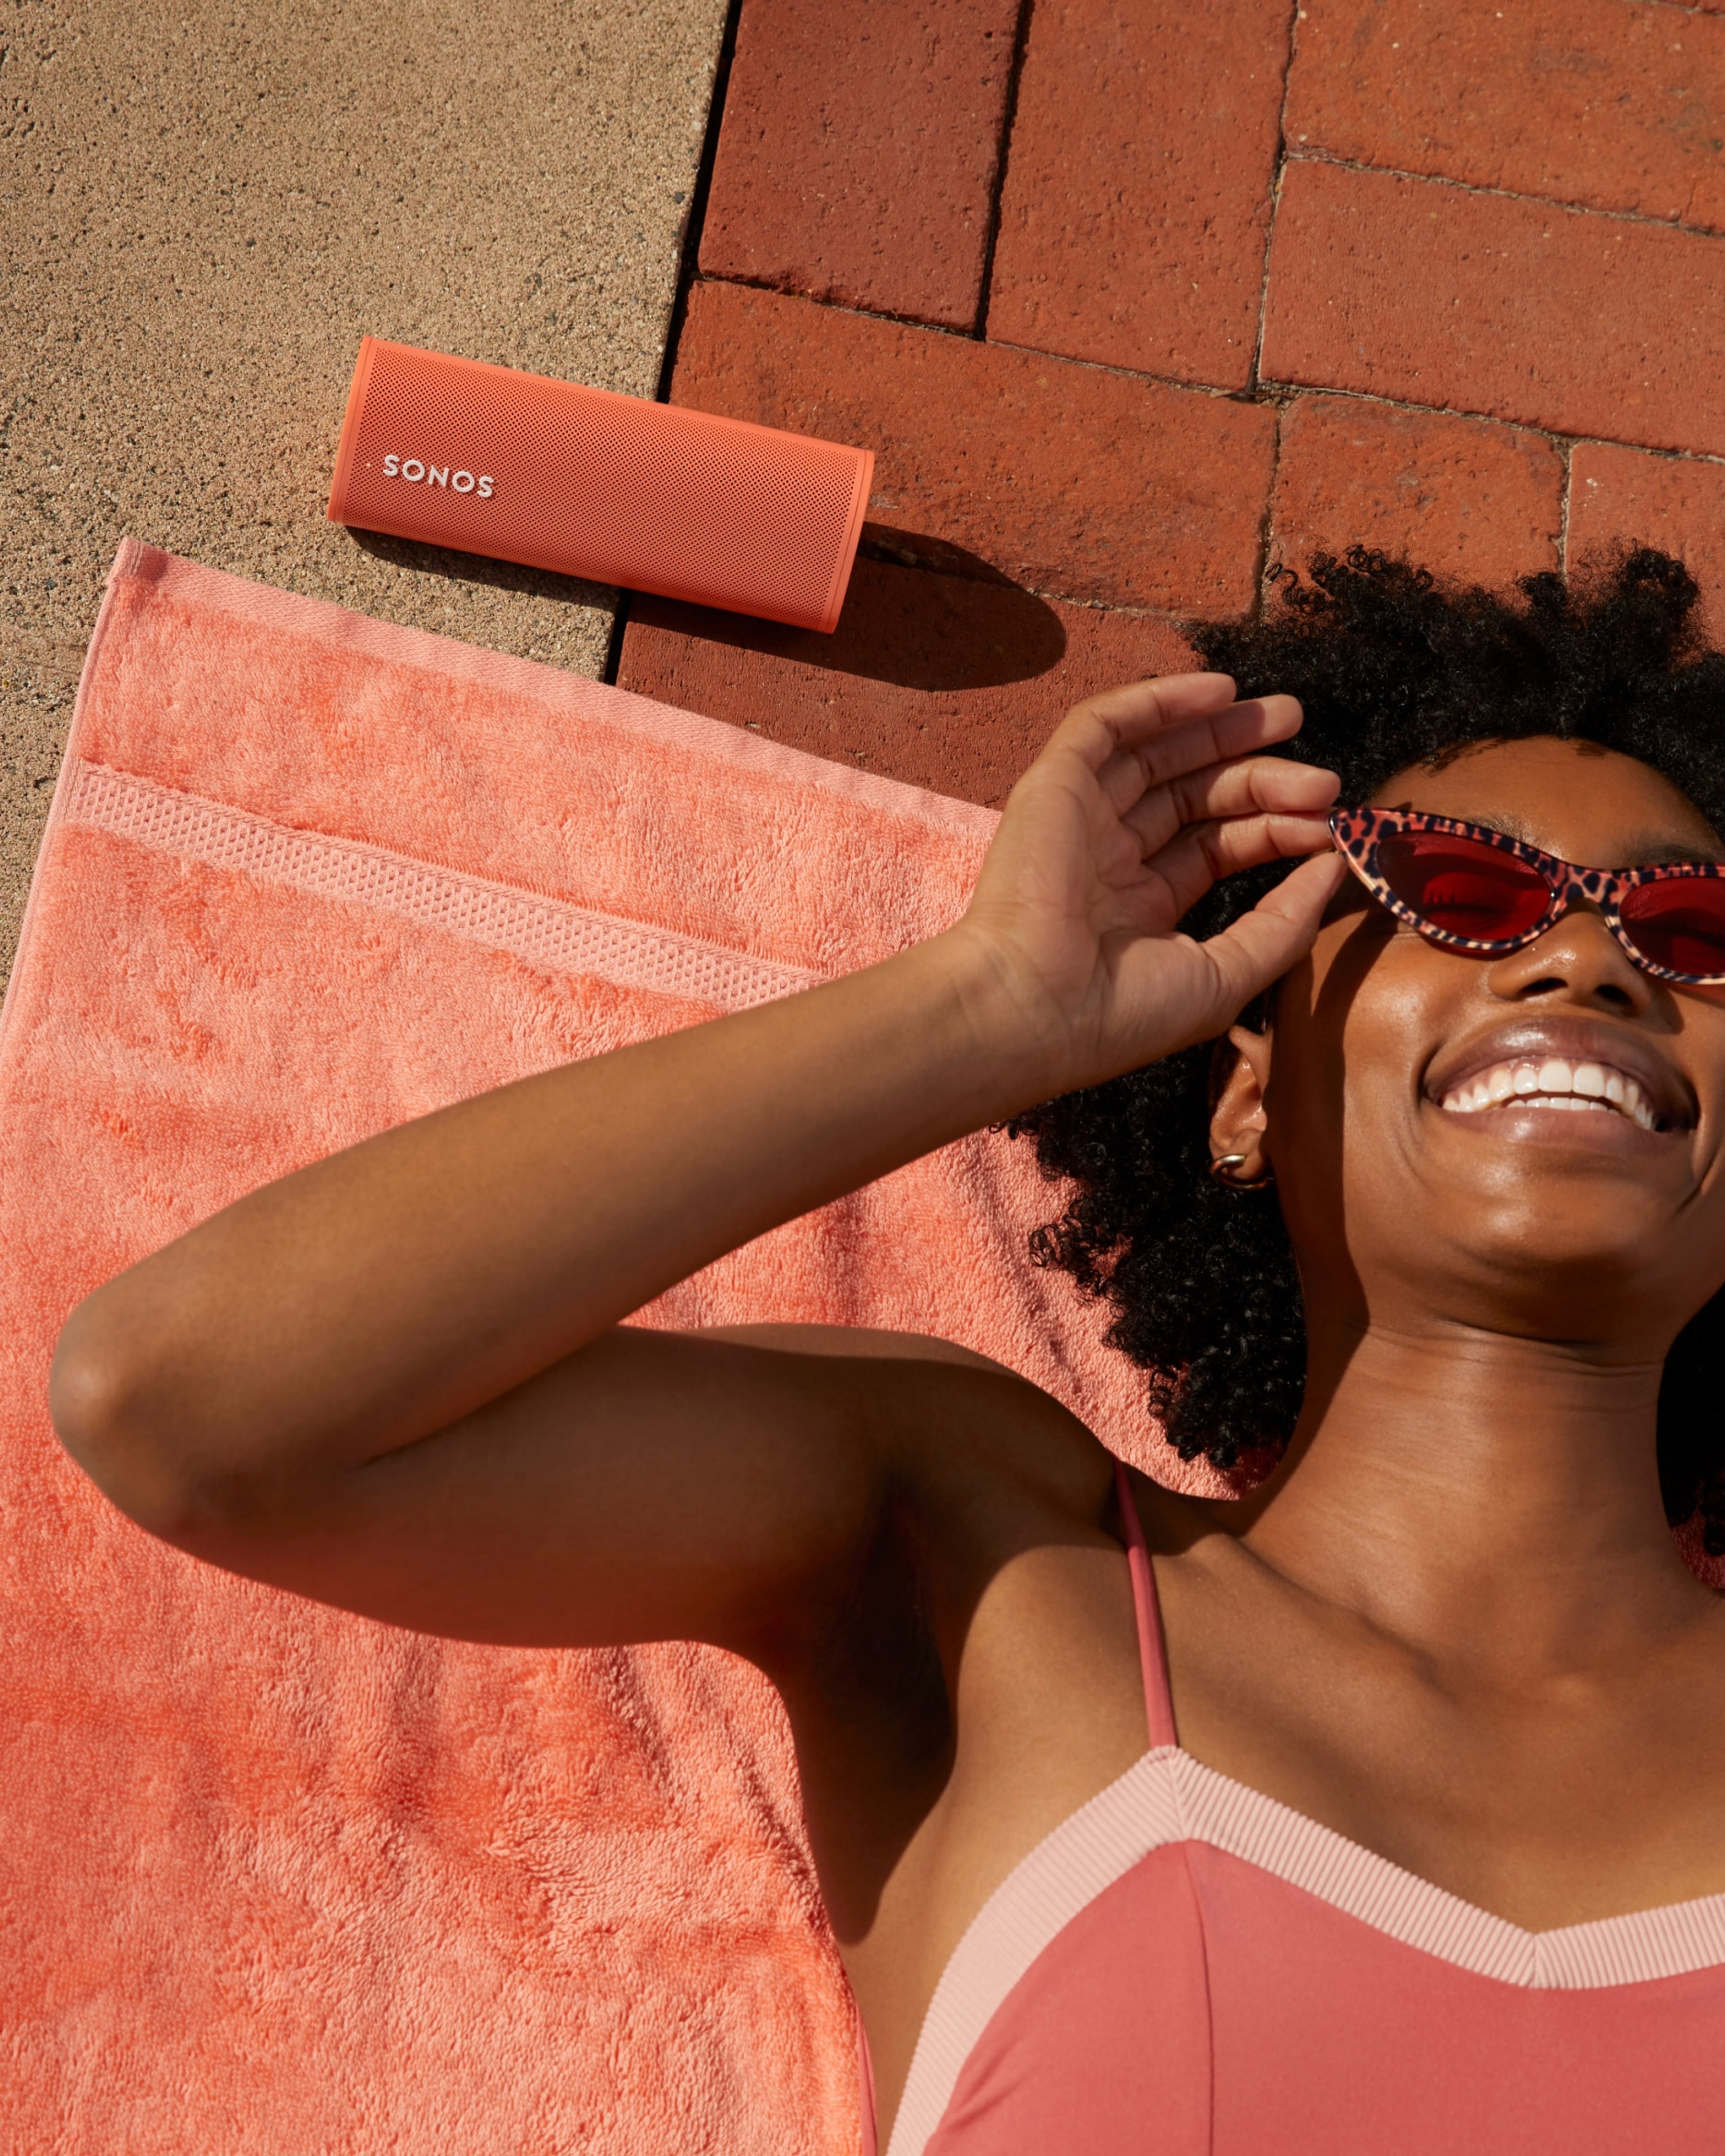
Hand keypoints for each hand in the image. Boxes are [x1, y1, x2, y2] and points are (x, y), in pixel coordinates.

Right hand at [953, 672, 1345, 1094]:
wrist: (1032, 1010)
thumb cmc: (1120, 1014)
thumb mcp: (1225, 975)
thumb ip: (1284, 922)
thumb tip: (1334, 867)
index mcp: (1141, 907)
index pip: (1220, 847)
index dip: (1277, 829)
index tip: (1329, 824)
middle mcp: (1109, 858)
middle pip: (1197, 796)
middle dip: (1261, 775)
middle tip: (1323, 778)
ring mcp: (1080, 820)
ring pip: (1158, 754)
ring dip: (1222, 728)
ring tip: (1288, 716)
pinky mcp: (1053, 787)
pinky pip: (1105, 725)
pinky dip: (1159, 700)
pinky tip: (1219, 690)